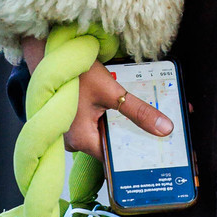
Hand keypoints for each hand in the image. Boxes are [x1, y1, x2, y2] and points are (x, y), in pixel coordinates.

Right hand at [20, 37, 173, 158]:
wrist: (52, 56)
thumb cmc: (76, 73)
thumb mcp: (112, 91)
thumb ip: (139, 112)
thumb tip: (164, 128)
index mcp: (82, 140)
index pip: (113, 160)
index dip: (134, 157)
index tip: (154, 154)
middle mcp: (74, 141)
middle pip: (110, 146)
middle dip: (131, 139)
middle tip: (156, 136)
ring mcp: (71, 131)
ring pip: (104, 135)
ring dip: (121, 127)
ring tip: (143, 121)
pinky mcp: (73, 120)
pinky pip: (96, 125)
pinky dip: (110, 119)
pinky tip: (123, 110)